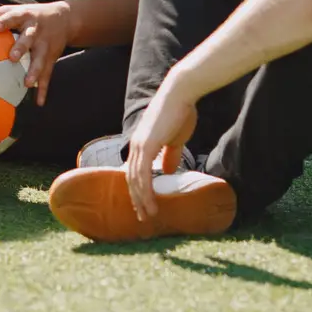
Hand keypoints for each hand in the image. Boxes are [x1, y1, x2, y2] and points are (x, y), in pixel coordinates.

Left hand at [0, 1, 71, 105]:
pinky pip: (47, 75)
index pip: (13, 17)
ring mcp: (44, 46)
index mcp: (24, 17)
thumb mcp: (17, 9)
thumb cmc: (32, 15)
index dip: (4, 22)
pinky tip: (39, 102)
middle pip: (28, 39)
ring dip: (34, 72)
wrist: (65, 18)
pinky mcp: (51, 59)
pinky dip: (43, 89)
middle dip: (21, 48)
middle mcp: (35, 31)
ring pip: (40, 60)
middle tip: (13, 57)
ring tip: (27, 84)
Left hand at [124, 73, 198, 221]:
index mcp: (140, 144)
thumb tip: (168, 171)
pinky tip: (151, 202)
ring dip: (141, 199)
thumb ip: (170, 155)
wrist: (180, 94)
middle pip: (131, 179)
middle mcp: (135, 146)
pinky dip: (146, 190)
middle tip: (142, 217)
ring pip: (135, 180)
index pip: (134, 171)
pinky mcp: (146, 146)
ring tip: (148, 215)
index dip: (138, 189)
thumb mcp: (175, 139)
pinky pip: (143, 174)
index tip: (143, 205)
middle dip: (136, 199)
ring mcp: (139, 146)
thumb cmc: (180, 113)